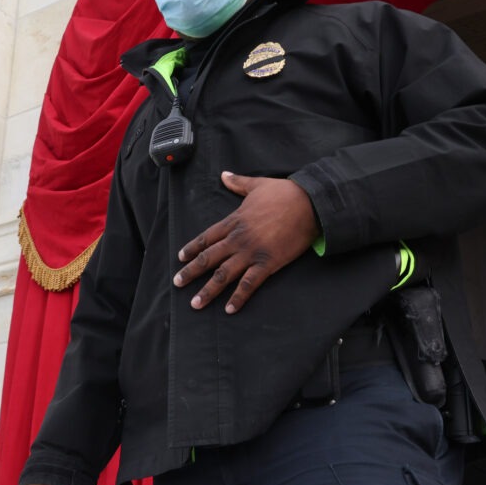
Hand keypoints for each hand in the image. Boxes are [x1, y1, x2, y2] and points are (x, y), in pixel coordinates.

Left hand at [173, 172, 319, 313]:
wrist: (308, 203)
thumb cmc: (283, 193)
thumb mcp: (257, 185)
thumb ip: (238, 182)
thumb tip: (224, 174)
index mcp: (234, 221)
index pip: (206, 238)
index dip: (192, 249)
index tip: (180, 258)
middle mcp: (238, 239)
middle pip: (208, 258)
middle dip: (191, 272)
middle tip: (177, 283)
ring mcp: (251, 252)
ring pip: (223, 275)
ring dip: (208, 291)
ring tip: (195, 304)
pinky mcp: (267, 263)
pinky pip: (249, 284)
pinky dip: (238, 297)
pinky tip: (229, 310)